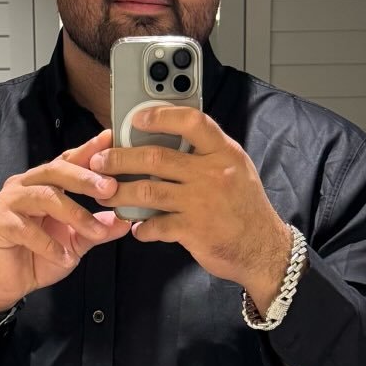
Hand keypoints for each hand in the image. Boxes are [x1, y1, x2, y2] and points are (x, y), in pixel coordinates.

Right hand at [0, 130, 131, 311]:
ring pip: (44, 197)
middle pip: (55, 171)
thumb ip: (97, 229)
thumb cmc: (39, 257)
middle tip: (110, 187)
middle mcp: (24, 184)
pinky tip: (65, 257)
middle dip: (85, 178)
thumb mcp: (75, 242)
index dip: (88, 150)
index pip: (67, 161)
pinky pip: (26, 229)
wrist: (7, 284)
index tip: (111, 139)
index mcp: (43, 183)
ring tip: (95, 232)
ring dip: (74, 214)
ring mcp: (8, 201)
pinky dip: (49, 244)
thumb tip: (126, 221)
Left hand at [91, 107, 292, 297]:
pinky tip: (137, 228)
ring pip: (147, 191)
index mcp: (224, 153)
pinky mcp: (193, 230)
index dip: (160, 116)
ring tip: (105, 196)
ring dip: (120, 193)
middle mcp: (212, 174)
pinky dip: (141, 228)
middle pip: (156, 157)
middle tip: (101, 162)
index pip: (191, 122)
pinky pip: (155, 226)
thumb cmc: (246, 207)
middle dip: (120, 158)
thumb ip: (206, 155)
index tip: (136, 118)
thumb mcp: (235, 170)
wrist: (265, 249)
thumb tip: (166, 142)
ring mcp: (201, 202)